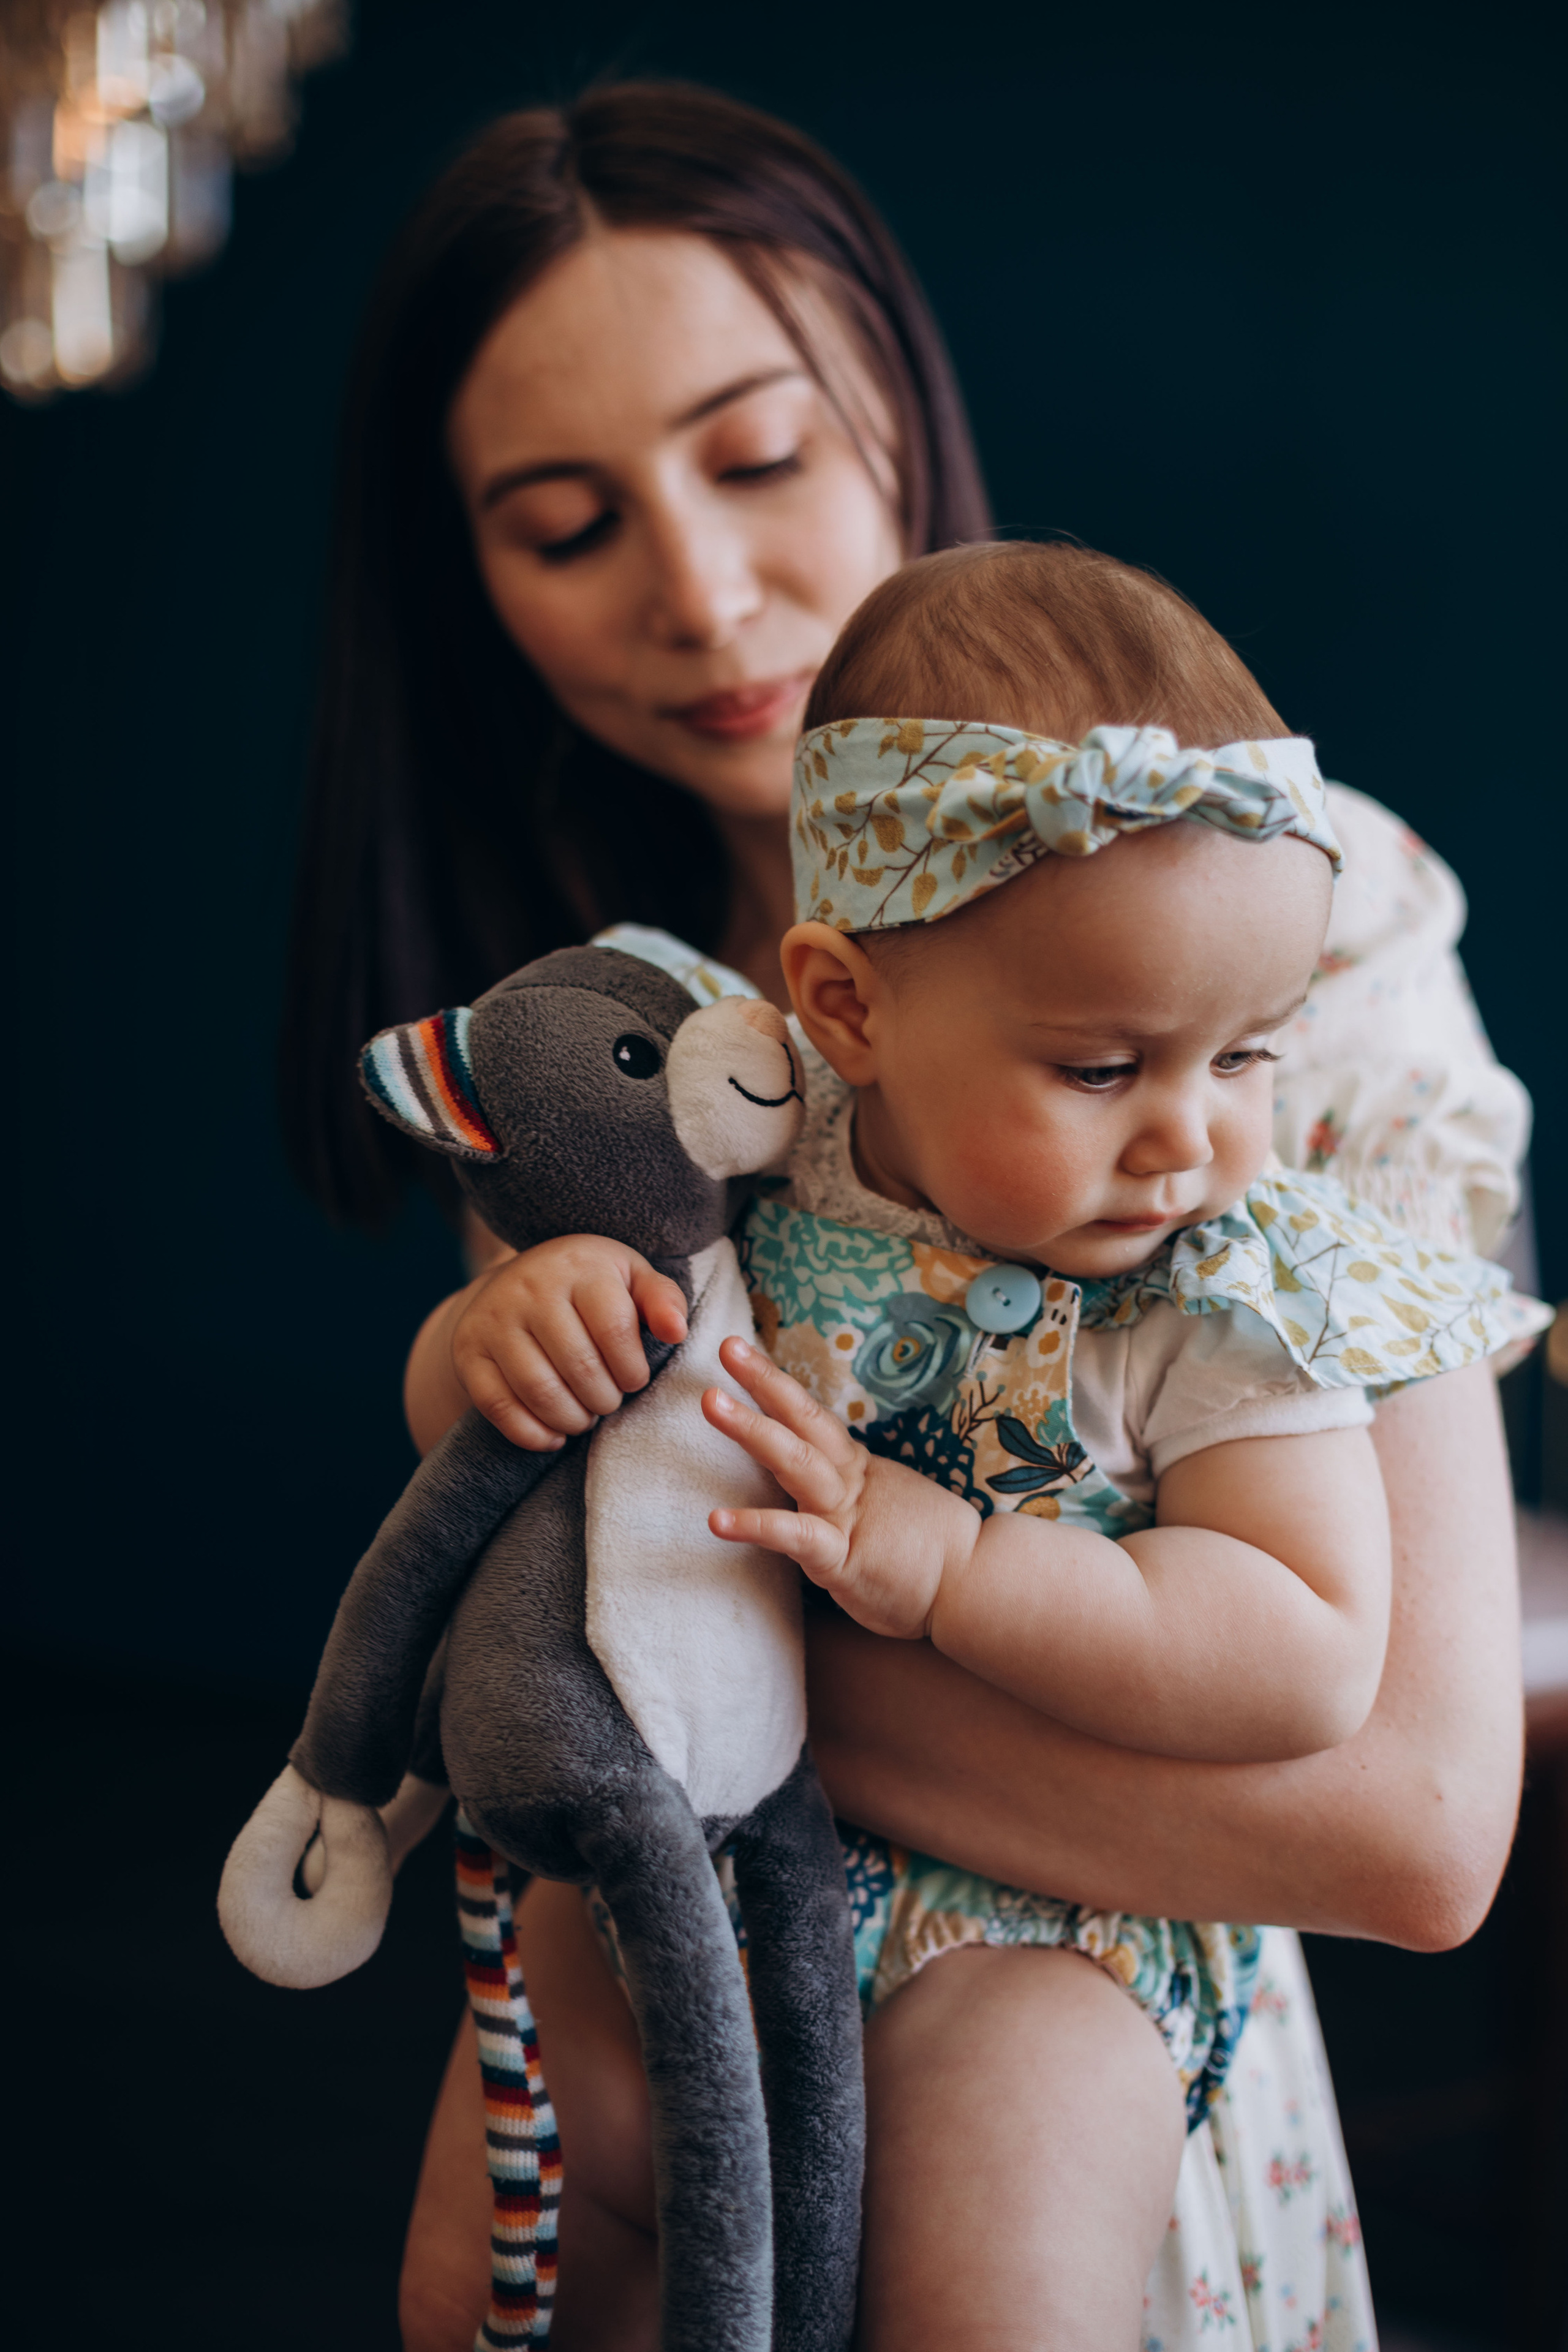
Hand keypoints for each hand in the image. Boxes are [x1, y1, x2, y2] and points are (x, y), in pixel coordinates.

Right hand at [453, 1235, 688, 1450]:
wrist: (513, 1282)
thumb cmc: (588, 1287)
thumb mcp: (630, 1279)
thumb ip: (662, 1300)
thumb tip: (676, 1331)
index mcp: (578, 1267)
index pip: (615, 1329)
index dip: (633, 1369)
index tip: (634, 1378)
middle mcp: (530, 1287)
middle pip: (579, 1366)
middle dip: (605, 1399)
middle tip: (609, 1402)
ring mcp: (494, 1319)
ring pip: (540, 1391)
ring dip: (573, 1419)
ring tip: (586, 1417)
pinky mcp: (469, 1351)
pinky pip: (499, 1406)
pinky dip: (532, 1433)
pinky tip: (555, 1434)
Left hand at [703, 1335, 979, 1640]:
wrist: (974, 1584)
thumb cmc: (929, 1550)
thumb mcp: (888, 1503)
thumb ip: (854, 1487)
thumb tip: (827, 1472)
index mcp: (856, 1468)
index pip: (811, 1416)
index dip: (775, 1383)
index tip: (739, 1351)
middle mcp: (848, 1481)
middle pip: (802, 1421)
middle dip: (763, 1382)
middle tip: (725, 1347)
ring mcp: (844, 1516)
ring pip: (795, 1462)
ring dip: (752, 1430)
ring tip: (711, 1404)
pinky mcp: (840, 1558)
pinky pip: (795, 1536)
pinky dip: (756, 1525)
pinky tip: (716, 1520)